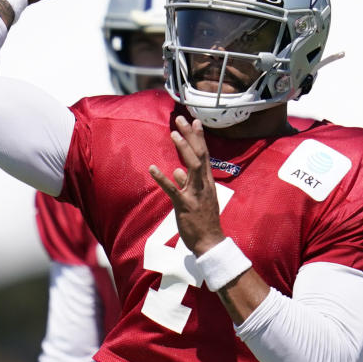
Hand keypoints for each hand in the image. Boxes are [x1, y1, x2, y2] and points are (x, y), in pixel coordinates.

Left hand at [148, 116, 225, 255]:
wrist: (210, 242)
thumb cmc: (204, 221)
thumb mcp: (199, 198)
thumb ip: (188, 183)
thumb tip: (177, 171)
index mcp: (207, 182)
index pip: (204, 155)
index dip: (199, 138)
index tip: (195, 121)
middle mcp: (203, 184)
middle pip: (199, 155)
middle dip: (191, 136)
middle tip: (182, 119)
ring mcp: (195, 194)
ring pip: (192, 167)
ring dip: (183, 149)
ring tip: (173, 134)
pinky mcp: (185, 205)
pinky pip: (173, 190)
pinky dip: (162, 178)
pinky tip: (152, 168)